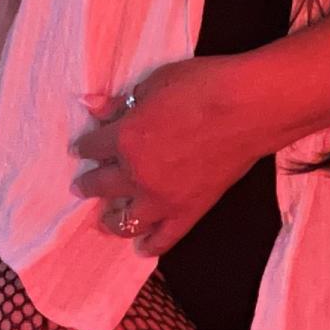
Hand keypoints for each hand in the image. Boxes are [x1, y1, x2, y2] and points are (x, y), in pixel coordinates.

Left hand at [70, 56, 267, 257]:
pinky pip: (164, 238)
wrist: (249, 107)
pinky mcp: (190, 211)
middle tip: (82, 185)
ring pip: (126, 220)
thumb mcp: (156, 83)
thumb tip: (95, 106)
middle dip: (89, 183)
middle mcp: (138, 174)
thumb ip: (122, 101)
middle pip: (102, 184)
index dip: (84, 145)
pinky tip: (141, 247)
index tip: (80, 148)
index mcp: (126, 139)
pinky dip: (150, 245)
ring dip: (110, 221)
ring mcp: (163, 198)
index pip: (93, 146)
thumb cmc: (204, 85)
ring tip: (104, 220)